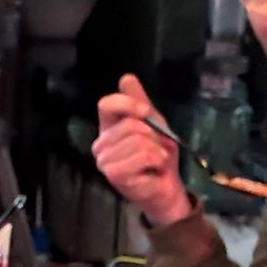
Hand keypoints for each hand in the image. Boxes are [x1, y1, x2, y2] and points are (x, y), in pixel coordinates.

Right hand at [93, 73, 194, 226]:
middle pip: (130, 123)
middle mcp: (100, 143)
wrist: (166, 189)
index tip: (146, 110)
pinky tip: (153, 170)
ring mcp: (104, 160)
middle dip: (154, 135)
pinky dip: (156, 160)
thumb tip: (126, 77)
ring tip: (156, 160)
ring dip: (157, 150)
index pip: (106, 104)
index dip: (128, 103)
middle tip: (158, 149)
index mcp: (107, 128)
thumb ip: (140, 103)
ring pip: (138, 140)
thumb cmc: (158, 158)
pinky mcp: (114, 174)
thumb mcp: (154, 124)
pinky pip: (142, 155)